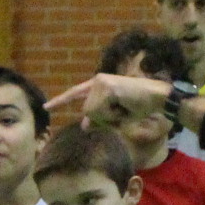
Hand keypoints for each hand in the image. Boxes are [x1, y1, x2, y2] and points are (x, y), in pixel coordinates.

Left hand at [43, 72, 170, 129]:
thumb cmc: (141, 106)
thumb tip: (84, 125)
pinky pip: (101, 111)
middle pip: (87, 111)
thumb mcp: (116, 116)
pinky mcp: (107, 86)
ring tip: (125, 107)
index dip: (60, 101)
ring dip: (110, 117)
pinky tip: (125, 104)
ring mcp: (101, 82)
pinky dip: (114, 114)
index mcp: (98, 85)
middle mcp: (97, 80)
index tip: (46, 107)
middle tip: (123, 111)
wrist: (158, 98)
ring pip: (93, 112)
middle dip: (104, 118)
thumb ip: (99, 119)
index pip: (75, 94)